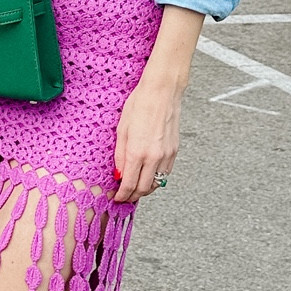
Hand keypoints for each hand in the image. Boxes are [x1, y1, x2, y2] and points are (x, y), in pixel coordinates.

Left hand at [113, 72, 181, 201]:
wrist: (162, 92)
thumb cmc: (139, 105)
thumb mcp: (121, 129)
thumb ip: (119, 155)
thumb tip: (118, 174)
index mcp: (136, 152)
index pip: (129, 184)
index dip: (122, 195)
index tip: (116, 198)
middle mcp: (153, 157)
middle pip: (143, 189)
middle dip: (132, 196)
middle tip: (124, 196)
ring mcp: (166, 155)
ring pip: (157, 184)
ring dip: (145, 189)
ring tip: (135, 188)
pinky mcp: (174, 151)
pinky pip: (165, 173)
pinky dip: (156, 179)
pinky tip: (148, 175)